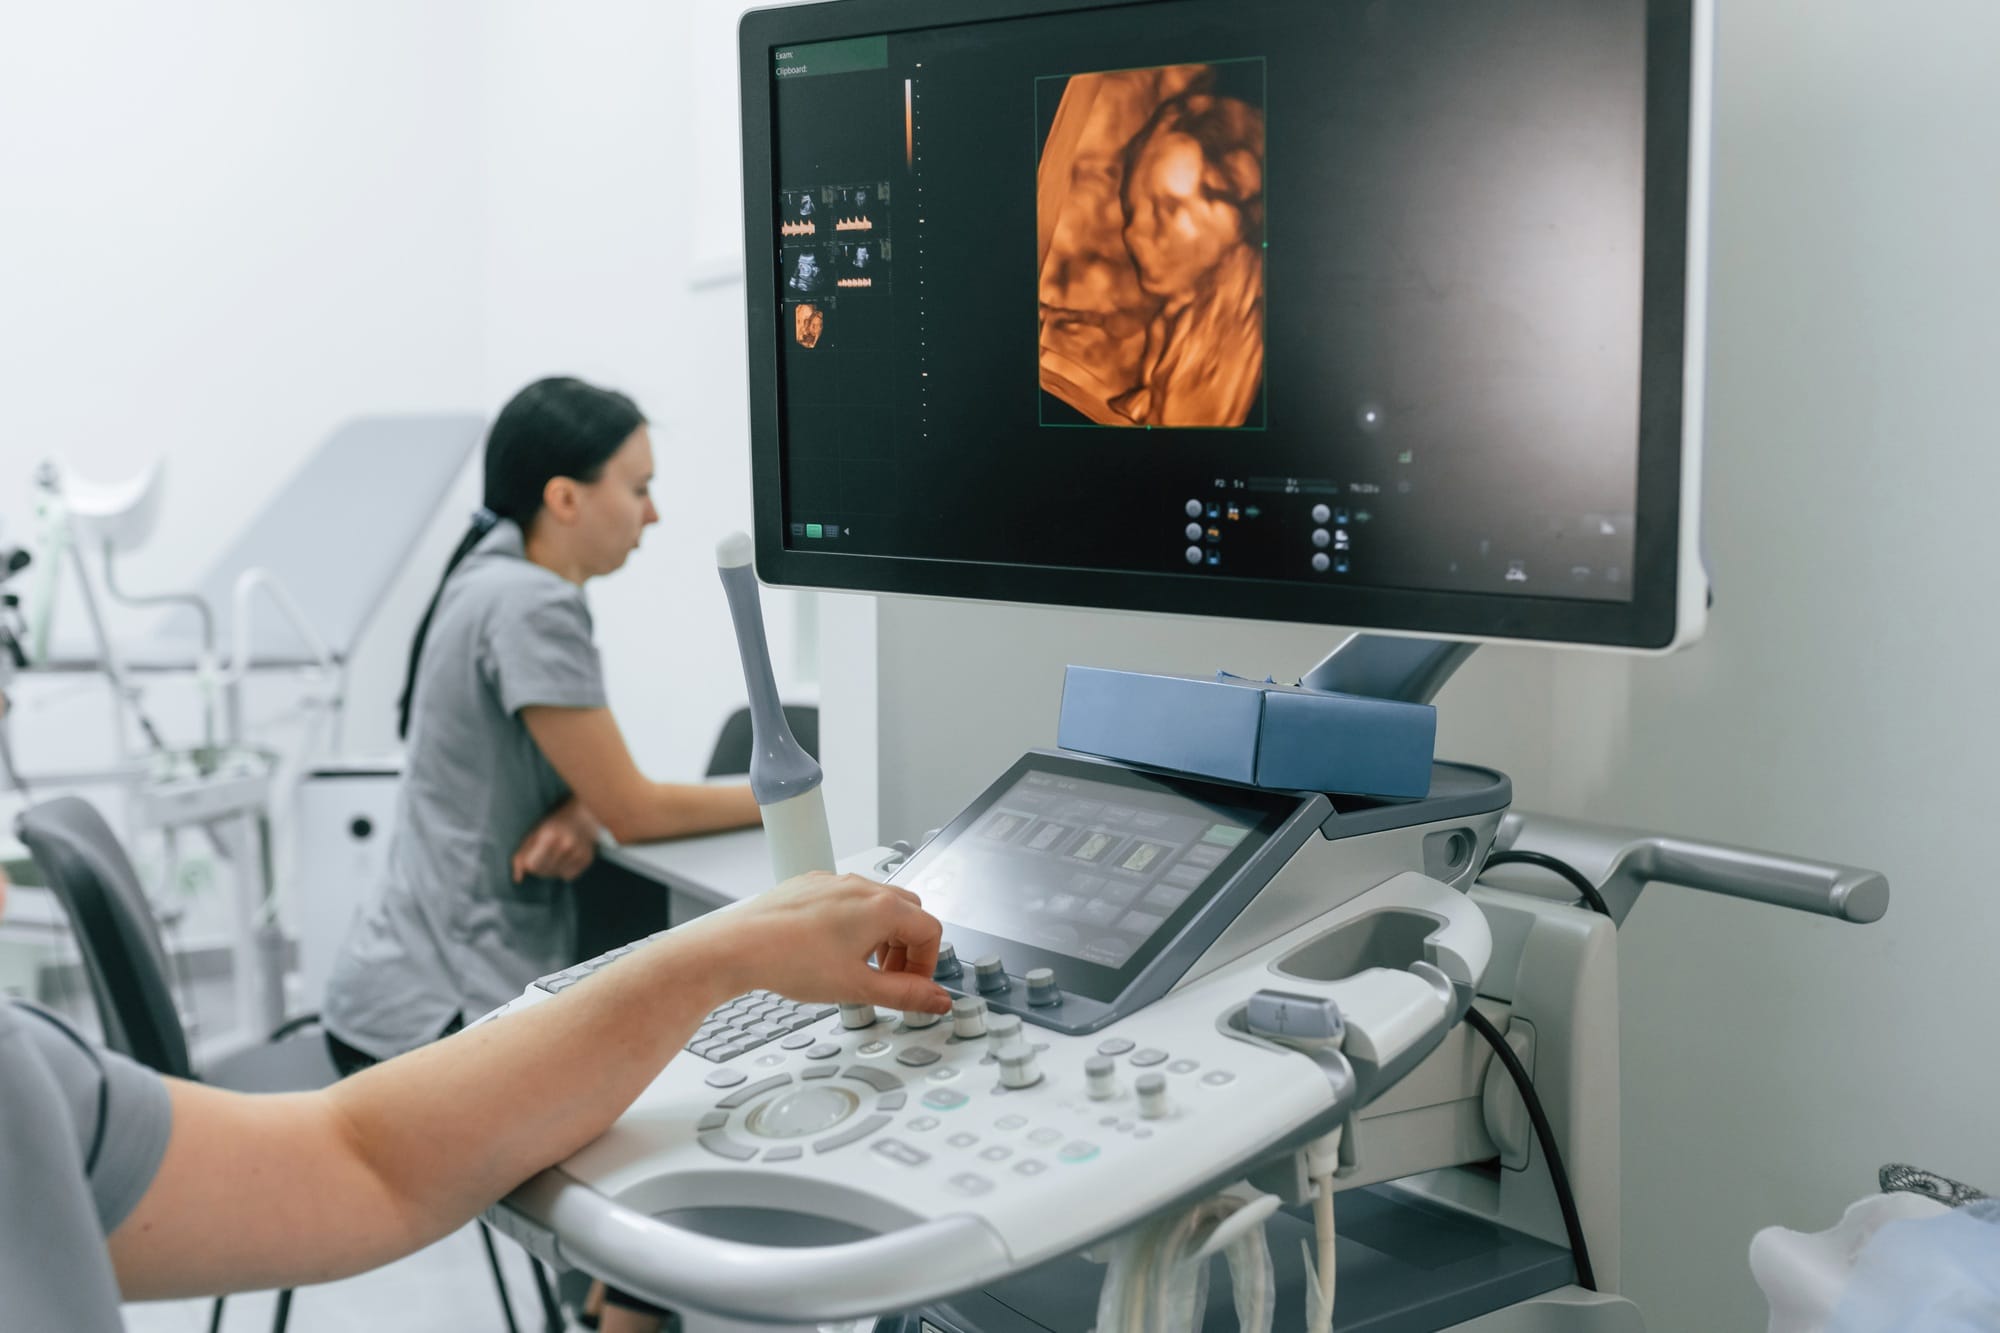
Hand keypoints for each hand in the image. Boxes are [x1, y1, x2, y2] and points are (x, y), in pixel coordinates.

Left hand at [511, 798, 600, 882]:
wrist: (583, 815)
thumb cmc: (553, 825)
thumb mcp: (534, 834)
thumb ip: (522, 855)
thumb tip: (518, 878)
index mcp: (549, 835)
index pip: (532, 865)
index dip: (530, 863)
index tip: (533, 856)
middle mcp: (566, 843)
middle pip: (543, 872)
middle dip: (540, 868)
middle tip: (544, 855)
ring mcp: (578, 851)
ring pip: (556, 875)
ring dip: (553, 869)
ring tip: (557, 854)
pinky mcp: (587, 858)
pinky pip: (569, 876)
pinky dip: (565, 870)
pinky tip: (567, 857)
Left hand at [691, 872, 951, 1013]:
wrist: (739, 946)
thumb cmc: (791, 961)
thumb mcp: (858, 987)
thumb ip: (905, 994)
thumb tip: (936, 999)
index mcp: (883, 908)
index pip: (930, 931)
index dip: (926, 965)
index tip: (911, 987)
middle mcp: (862, 887)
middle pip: (909, 913)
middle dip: (906, 948)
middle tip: (887, 977)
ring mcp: (836, 882)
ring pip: (878, 904)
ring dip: (881, 935)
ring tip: (858, 966)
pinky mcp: (812, 884)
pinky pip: (847, 899)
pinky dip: (853, 923)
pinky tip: (829, 950)